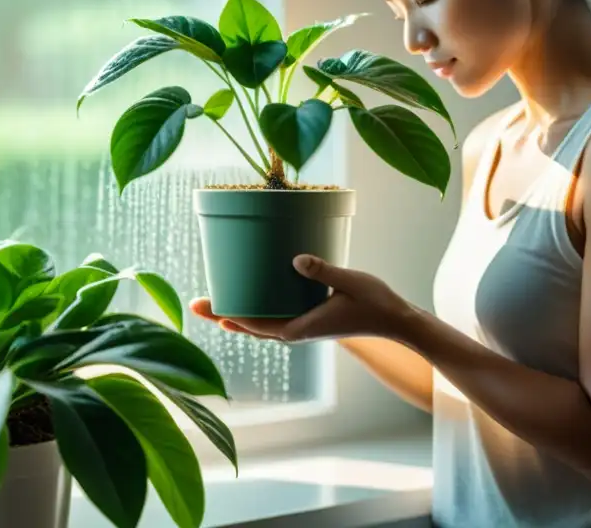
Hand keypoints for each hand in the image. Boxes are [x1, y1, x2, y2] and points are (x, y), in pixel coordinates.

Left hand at [189, 254, 413, 342]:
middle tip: (194, 303)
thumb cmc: (375, 301)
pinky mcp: (308, 321)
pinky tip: (248, 301)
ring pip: (259, 326)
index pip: (256, 324)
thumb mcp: (350, 281)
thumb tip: (296, 259)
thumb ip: (324, 269)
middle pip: (250, 327)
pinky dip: (254, 314)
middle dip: (222, 315)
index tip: (208, 307)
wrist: (396, 320)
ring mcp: (302, 328)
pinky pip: (273, 320)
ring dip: (235, 315)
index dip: (229, 316)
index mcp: (302, 328)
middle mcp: (297, 332)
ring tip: (213, 304)